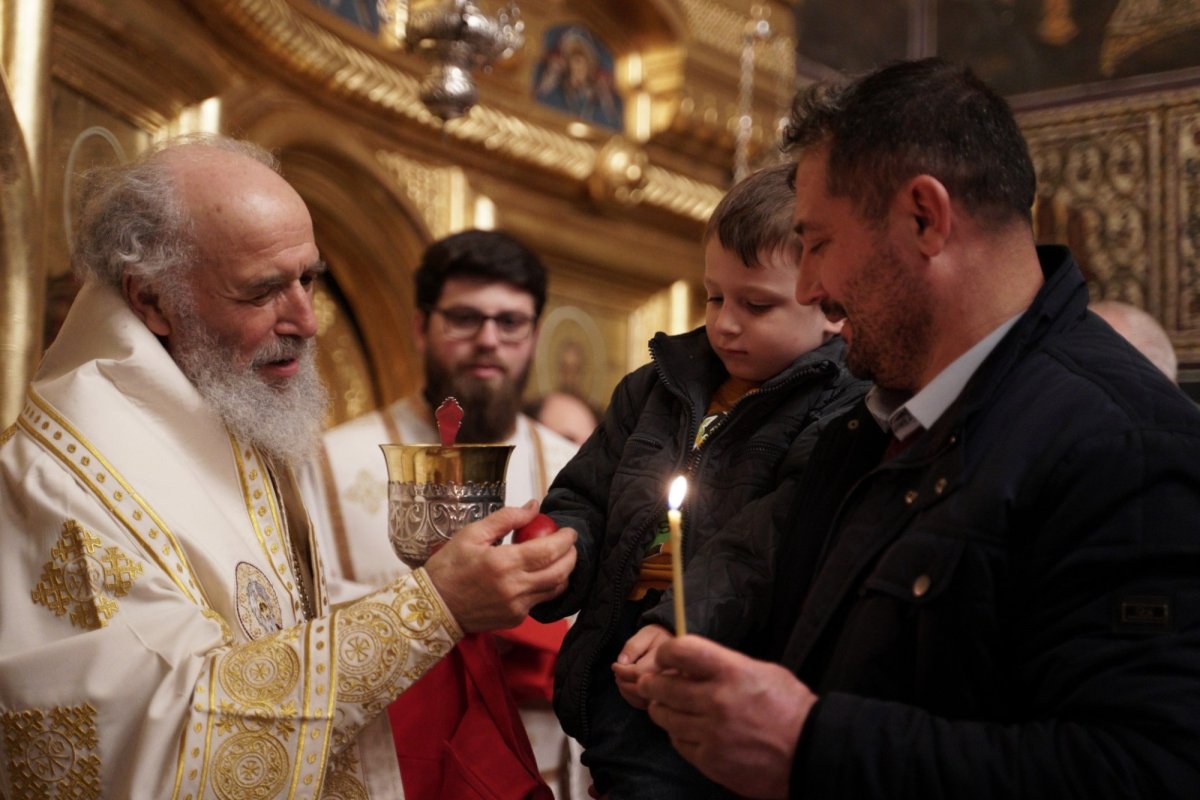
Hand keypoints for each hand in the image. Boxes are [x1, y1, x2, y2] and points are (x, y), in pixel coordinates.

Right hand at [424, 504, 575, 632]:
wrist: (433, 607)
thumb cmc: (448, 567)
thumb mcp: (472, 534)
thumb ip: (506, 518)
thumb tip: (533, 507)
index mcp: (503, 563)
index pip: (549, 551)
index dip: (565, 540)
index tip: (570, 531)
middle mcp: (514, 588)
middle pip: (560, 572)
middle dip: (572, 556)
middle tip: (571, 544)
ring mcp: (516, 607)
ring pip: (554, 590)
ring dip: (564, 573)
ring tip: (561, 558)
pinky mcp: (515, 619)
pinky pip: (540, 601)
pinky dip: (546, 587)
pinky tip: (540, 576)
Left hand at [612, 624, 671, 708]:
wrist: (679, 650)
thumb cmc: (661, 640)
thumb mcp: (649, 633)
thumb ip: (634, 645)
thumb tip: (622, 661)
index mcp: (668, 662)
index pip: (639, 673)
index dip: (622, 671)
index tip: (615, 665)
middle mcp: (672, 681)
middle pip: (640, 689)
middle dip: (623, 681)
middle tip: (617, 672)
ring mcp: (670, 694)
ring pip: (640, 700)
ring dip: (625, 690)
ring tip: (621, 678)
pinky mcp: (665, 703)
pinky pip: (643, 705)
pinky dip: (630, 698)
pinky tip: (628, 687)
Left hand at [637, 636, 816, 799]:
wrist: (810, 752)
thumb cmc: (790, 709)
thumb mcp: (762, 672)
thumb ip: (725, 666)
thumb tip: (692, 666)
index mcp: (731, 672)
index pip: (682, 651)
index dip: (667, 652)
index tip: (665, 657)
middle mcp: (716, 700)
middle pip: (663, 686)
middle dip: (653, 683)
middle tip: (651, 683)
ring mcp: (711, 733)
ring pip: (665, 717)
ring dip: (661, 709)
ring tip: (664, 706)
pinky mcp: (710, 760)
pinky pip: (679, 743)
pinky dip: (678, 736)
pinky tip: (686, 731)